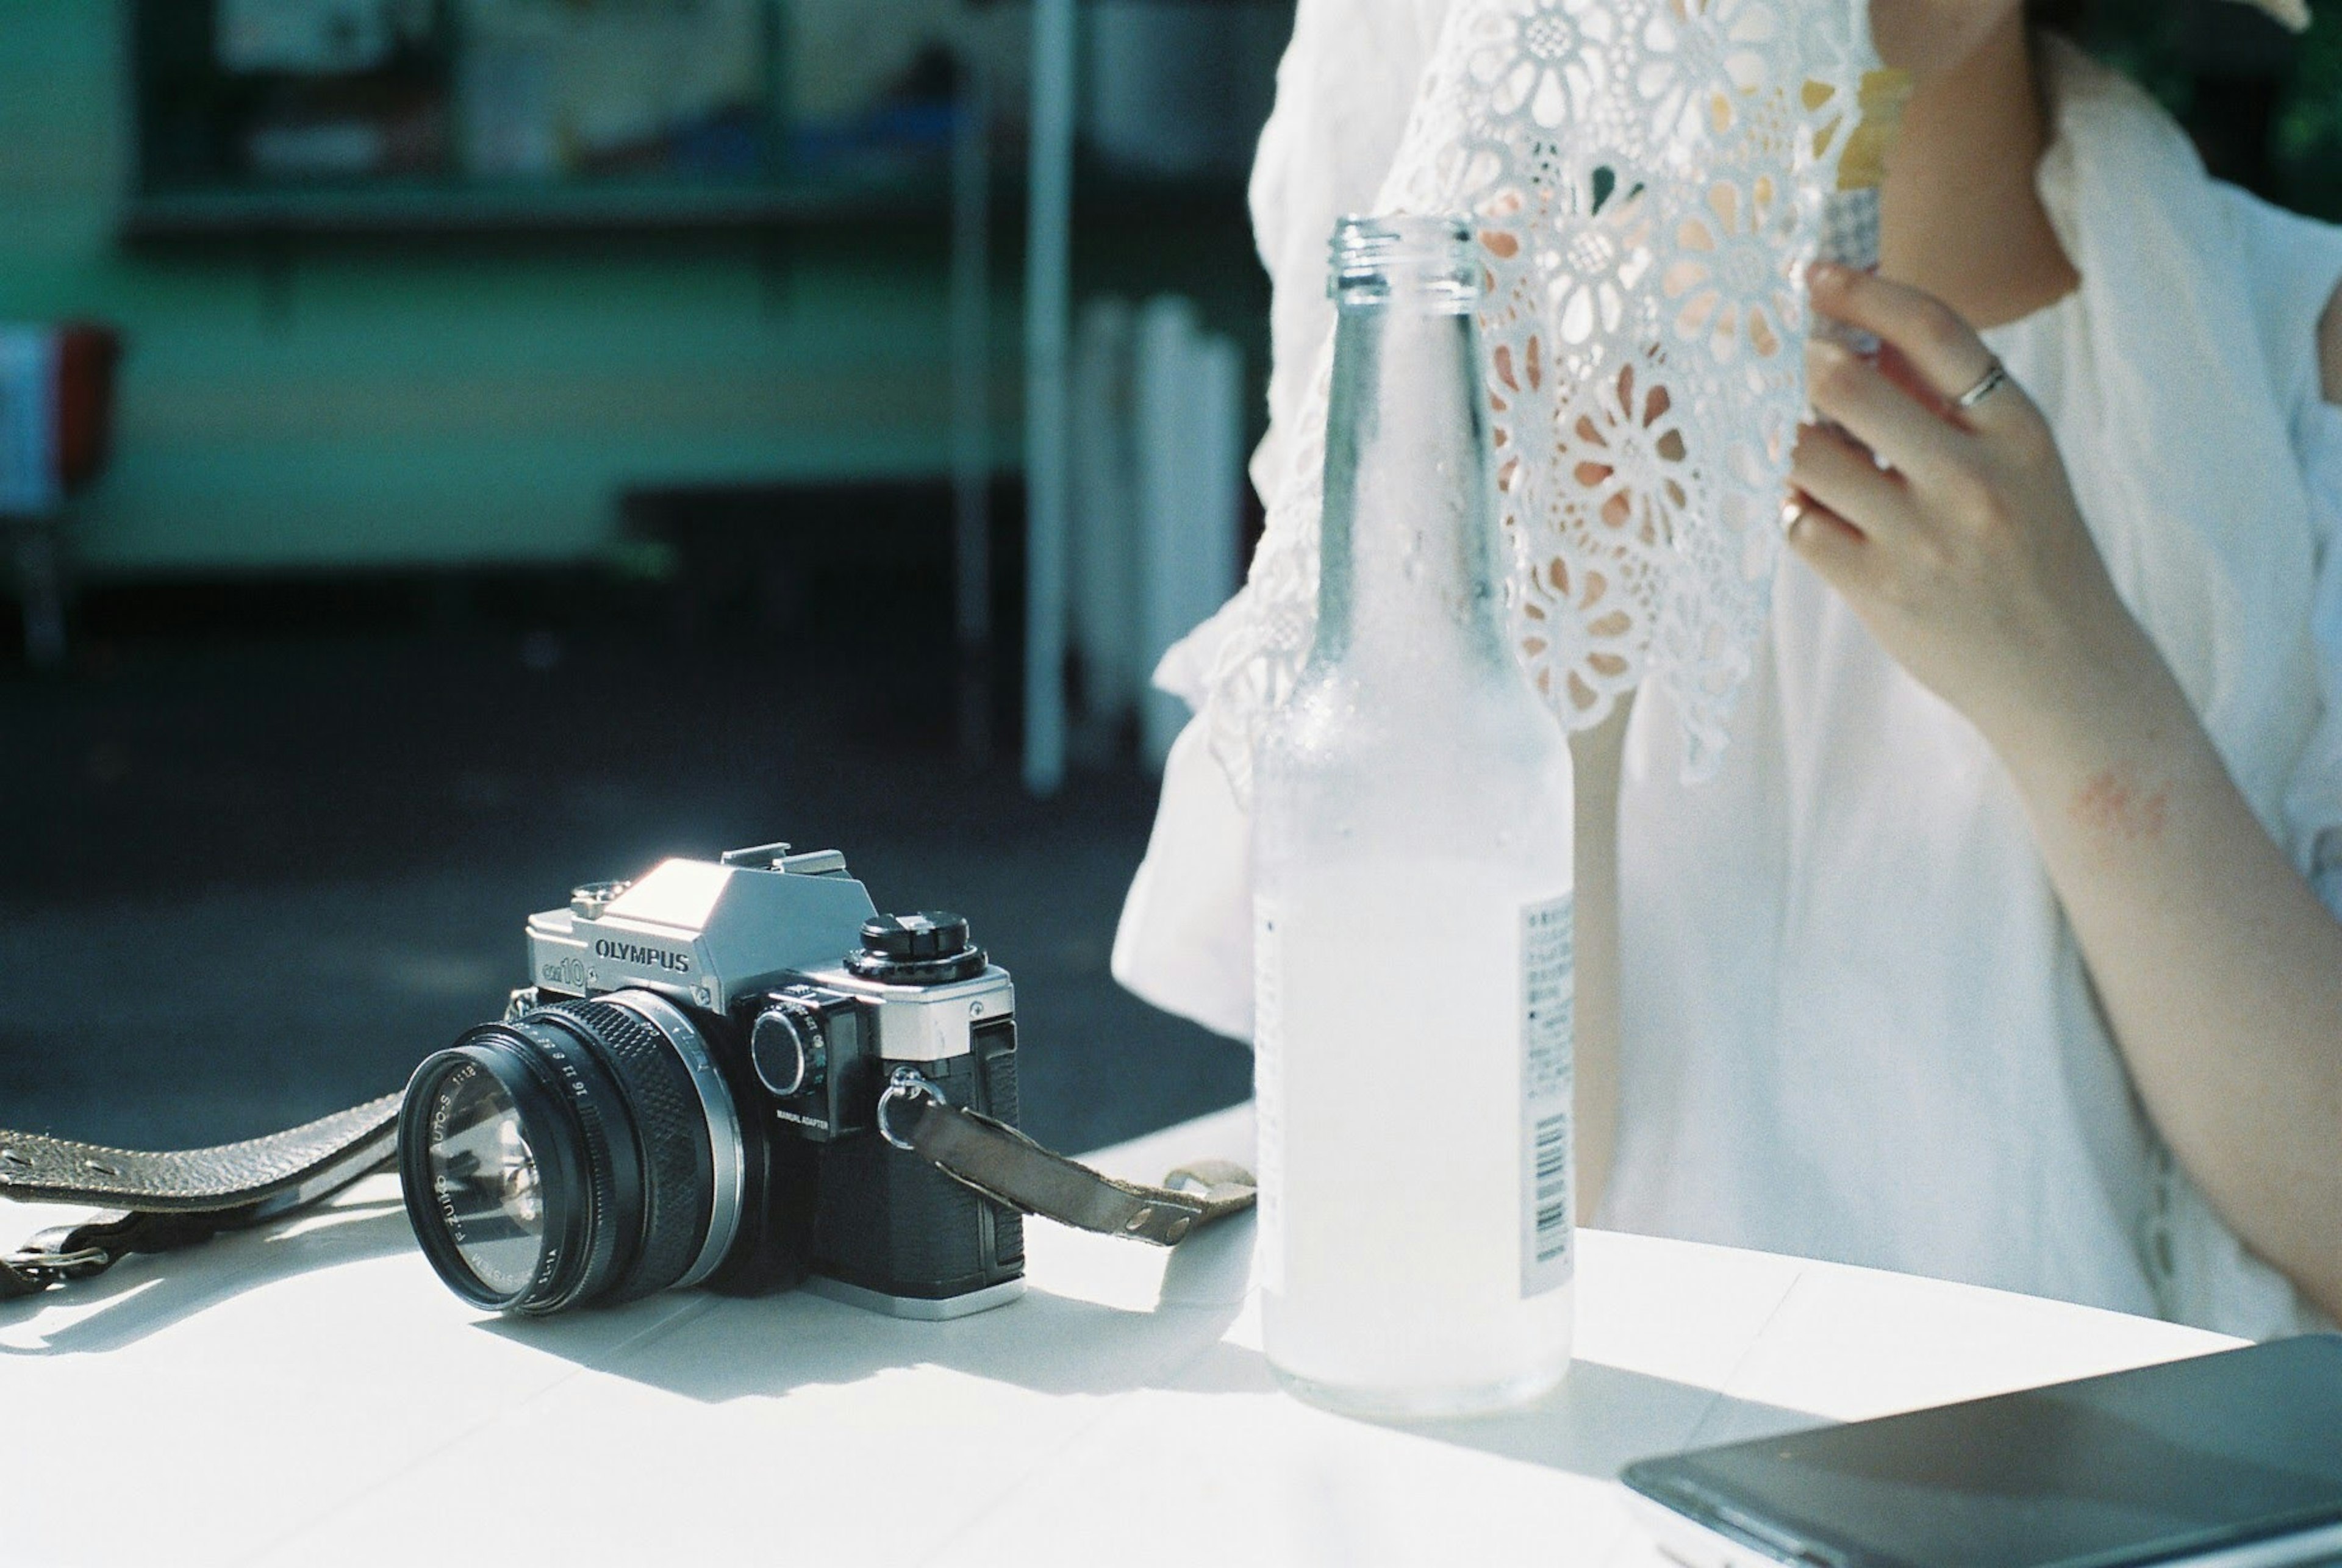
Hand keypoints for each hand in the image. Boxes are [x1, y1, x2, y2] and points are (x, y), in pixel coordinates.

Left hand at [1788, 263, 2166, 767]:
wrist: (2067, 674)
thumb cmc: (2035, 558)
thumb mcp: (2019, 466)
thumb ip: (1950, 406)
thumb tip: (1866, 335)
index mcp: (2017, 430)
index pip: (1935, 331)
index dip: (1864, 291)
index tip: (1813, 275)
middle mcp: (1971, 476)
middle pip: (1848, 385)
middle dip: (1799, 366)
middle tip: (1773, 361)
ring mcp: (1922, 536)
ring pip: (1807, 455)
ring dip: (1783, 440)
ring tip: (1783, 439)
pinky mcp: (1879, 589)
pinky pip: (1800, 526)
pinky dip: (1788, 508)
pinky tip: (1799, 505)